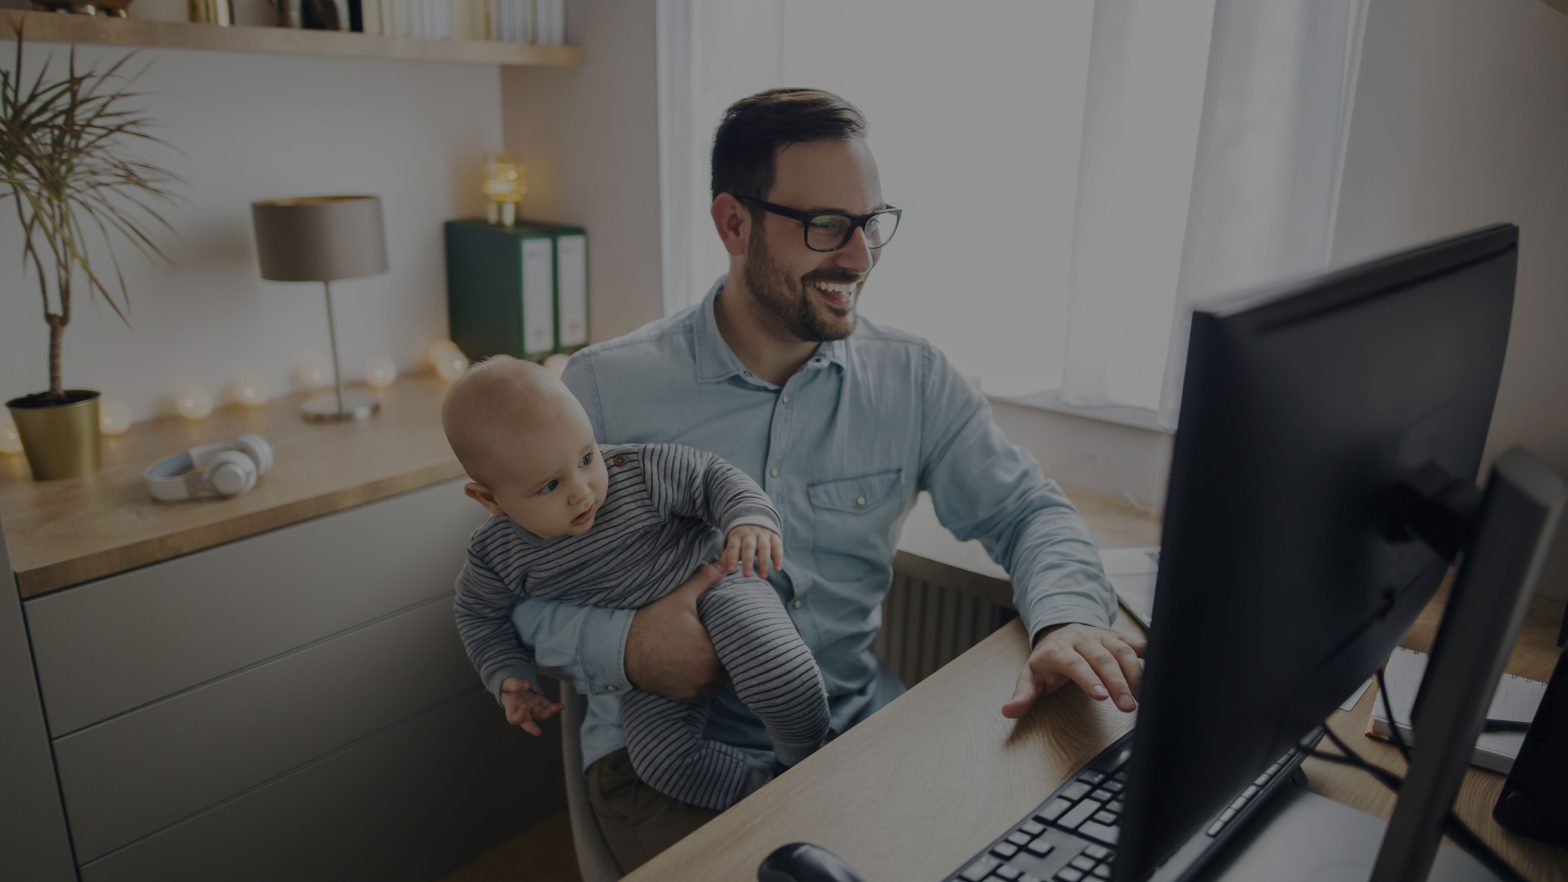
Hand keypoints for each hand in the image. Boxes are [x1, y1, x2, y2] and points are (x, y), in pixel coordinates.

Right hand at [499, 677, 563, 735]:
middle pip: (528, 723)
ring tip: (556, 708)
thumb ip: (515, 684)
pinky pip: (548, 707)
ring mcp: (533, 709)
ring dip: (549, 712)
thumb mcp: (507, 684)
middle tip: (537, 732)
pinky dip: (555, 707)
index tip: (524, 706)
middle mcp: (523, 713)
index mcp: (512, 710)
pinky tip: (560, 706)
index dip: (519, 715)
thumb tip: (525, 684)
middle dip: (533, 728)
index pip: (514, 718)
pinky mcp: (541, 704)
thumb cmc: (508, 689)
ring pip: (541, 714)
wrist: (515, 687)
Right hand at [625, 563, 725, 702]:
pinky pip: (704, 692)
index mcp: (711, 653)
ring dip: (716, 671)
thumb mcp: (679, 598)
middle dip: (727, 655)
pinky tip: (697, 667)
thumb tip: (721, 566)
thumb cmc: (652, 623)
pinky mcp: (685, 697)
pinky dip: (703, 682)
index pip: (737, 650)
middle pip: (730, 667)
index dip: (736, 641)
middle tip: (721, 641)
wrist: (622, 650)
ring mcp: (695, 689)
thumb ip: (703, 581)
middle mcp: (707, 676)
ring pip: (719, 682)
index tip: (730, 632)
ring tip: (709, 654)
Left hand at [719, 525, 783, 578]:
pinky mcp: (774, 536)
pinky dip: (778, 558)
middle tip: (747, 575)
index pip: (733, 547)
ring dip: (764, 563)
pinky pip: (777, 547)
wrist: (756, 518)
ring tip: (763, 577)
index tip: (731, 570)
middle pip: (748, 548)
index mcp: (737, 536)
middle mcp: (750, 534)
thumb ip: (728, 556)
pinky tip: (777, 569)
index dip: (732, 558)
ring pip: (764, 548)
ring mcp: (763, 534)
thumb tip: (721, 571)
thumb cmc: (742, 538)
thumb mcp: (733, 543)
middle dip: (748, 562)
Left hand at [1002, 624, 1146, 717]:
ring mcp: (1101, 635)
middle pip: (1102, 658)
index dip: (1089, 678)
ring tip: (1141, 696)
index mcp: (1059, 649)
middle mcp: (1082, 639)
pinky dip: (1148, 651)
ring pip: (1121, 650)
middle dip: (1117, 682)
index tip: (1101, 696)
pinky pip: (1134, 641)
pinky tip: (1159, 665)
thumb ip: (1022, 695)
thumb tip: (1008, 710)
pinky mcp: (1117, 636)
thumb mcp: (1030, 676)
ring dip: (1135, 673)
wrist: (1060, 629)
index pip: (1074, 663)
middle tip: (1128, 706)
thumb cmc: (1047, 660)